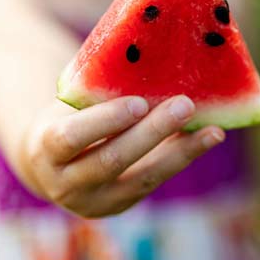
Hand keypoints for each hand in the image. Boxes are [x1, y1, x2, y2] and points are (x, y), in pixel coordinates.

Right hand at [21, 95, 224, 217]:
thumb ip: (99, 90)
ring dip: (182, 152)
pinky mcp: (123, 204)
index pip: (72, 138)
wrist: (52, 164)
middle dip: (153, 132)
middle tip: (185, 105)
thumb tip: (149, 55)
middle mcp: (67, 184)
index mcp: (46, 150)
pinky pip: (156, 181)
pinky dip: (183, 158)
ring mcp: (96, 201)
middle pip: (113, 160)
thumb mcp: (71, 105)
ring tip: (213, 131)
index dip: (106, 121)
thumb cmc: (67, 118)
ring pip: (143, 178)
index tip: (139, 103)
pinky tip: (208, 138)